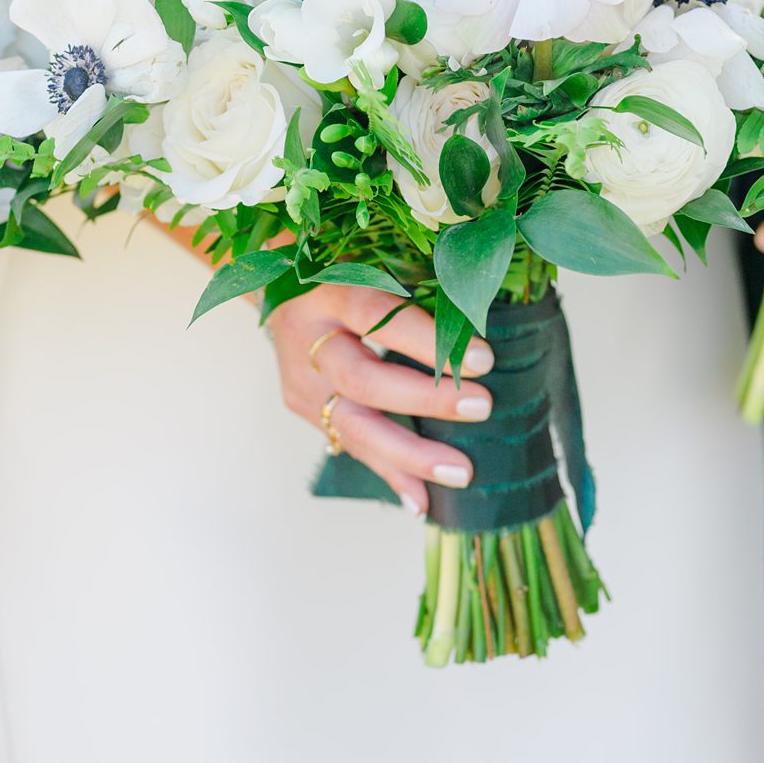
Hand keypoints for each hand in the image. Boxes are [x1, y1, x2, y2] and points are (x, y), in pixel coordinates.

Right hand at [269, 283, 495, 516]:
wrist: (280, 285)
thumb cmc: (345, 267)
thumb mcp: (374, 262)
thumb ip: (416, 287)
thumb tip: (483, 314)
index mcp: (329, 290)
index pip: (377, 316)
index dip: (428, 340)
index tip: (484, 359)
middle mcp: (308, 338)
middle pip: (362, 379)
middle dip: (426, 399)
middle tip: (482, 407)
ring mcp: (301, 379)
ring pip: (351, 425)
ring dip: (409, 454)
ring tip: (460, 472)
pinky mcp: (304, 408)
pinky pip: (349, 445)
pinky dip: (388, 474)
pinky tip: (421, 500)